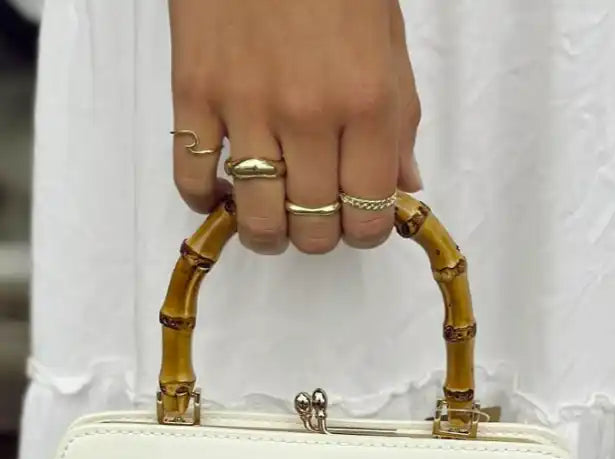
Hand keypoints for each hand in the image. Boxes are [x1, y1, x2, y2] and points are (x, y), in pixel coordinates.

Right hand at [169, 0, 421, 254]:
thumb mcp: (390, 50)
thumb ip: (400, 127)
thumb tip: (406, 189)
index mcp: (367, 107)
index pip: (369, 216)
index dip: (366, 233)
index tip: (358, 223)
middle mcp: (309, 117)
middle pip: (313, 228)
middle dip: (319, 235)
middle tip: (316, 215)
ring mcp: (246, 108)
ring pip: (257, 219)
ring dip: (267, 234)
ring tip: (271, 218)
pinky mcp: (193, 93)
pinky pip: (191, 178)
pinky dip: (206, 201)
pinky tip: (223, 192)